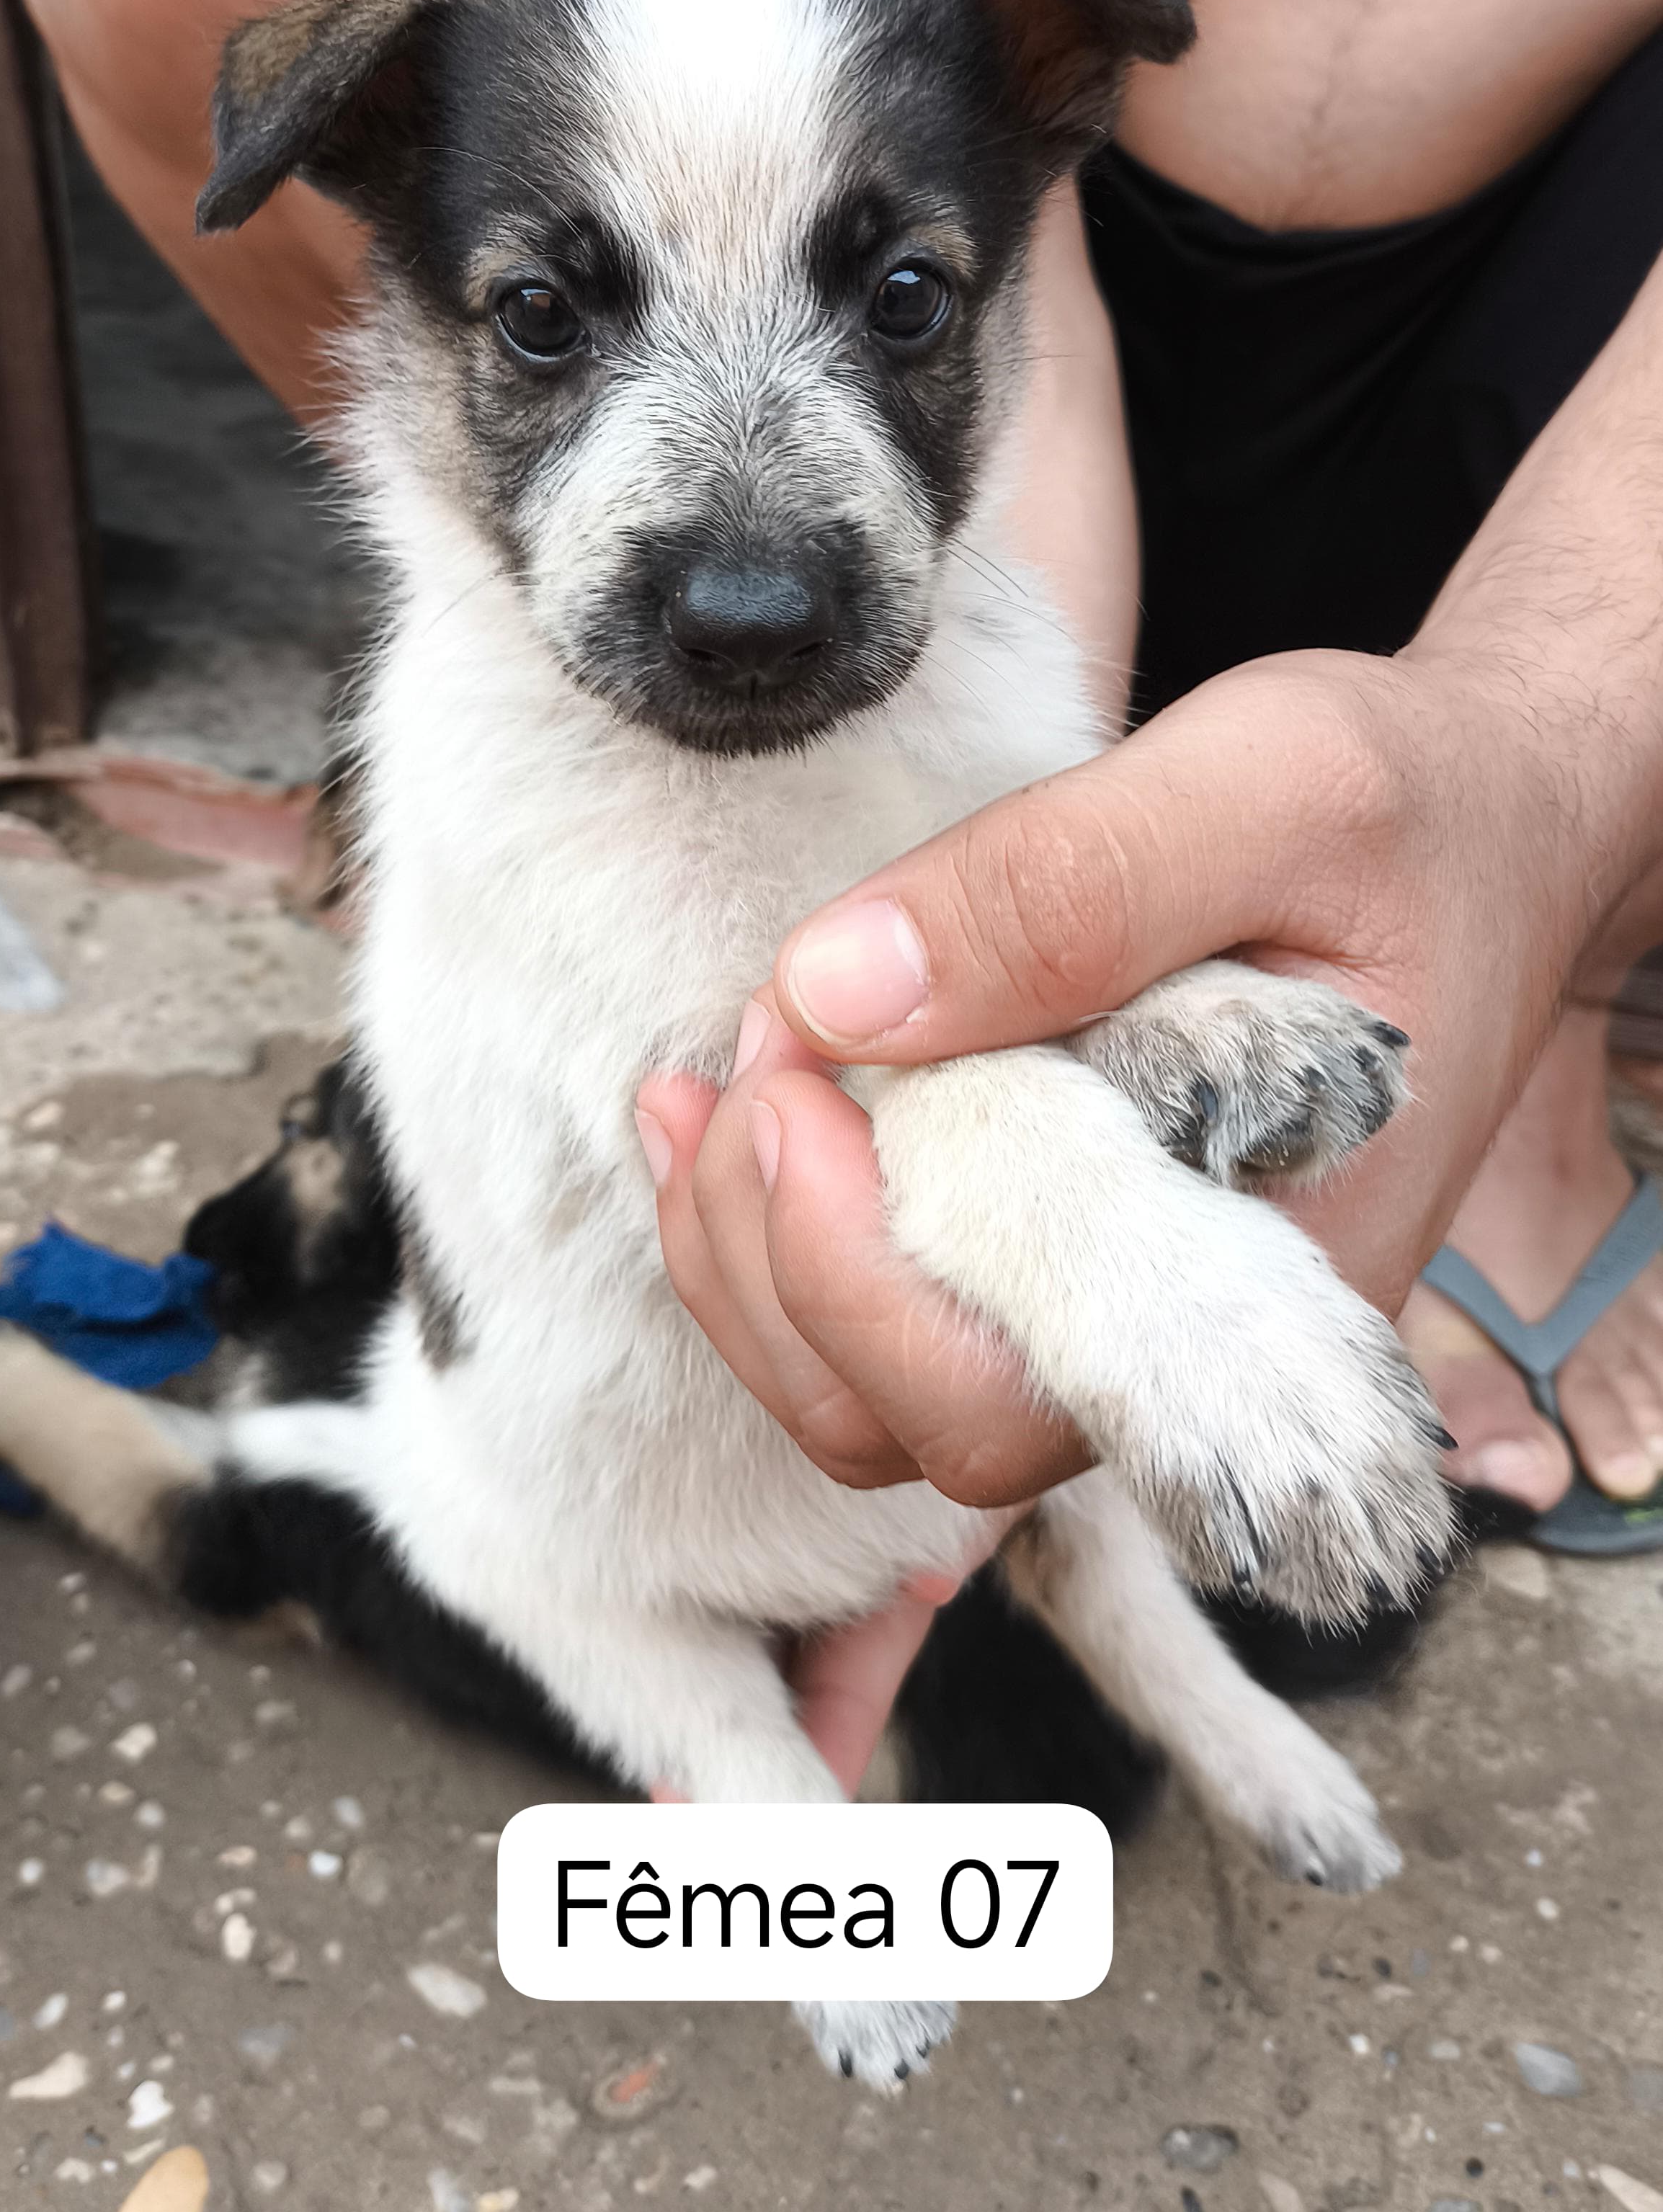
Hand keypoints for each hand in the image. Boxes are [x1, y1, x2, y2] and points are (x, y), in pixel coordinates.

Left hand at [640, 646, 1596, 1502]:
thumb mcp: (1270, 788)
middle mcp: (1195, 1342)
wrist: (1492, 826)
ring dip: (751, 1255)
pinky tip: (743, 1099)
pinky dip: (778, 1227)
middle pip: (910, 1423)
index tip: (797, 1073)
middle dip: (773, 1261)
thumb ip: (1067, 888)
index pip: (1008, 1401)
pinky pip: (895, 1313)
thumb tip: (838, 996)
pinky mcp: (1073, 1251)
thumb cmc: (1414, 814)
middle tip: (756, 1064)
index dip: (849, 1274)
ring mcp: (1128, 1309)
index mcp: (1274, 1278)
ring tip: (719, 1084)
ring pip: (876, 1393)